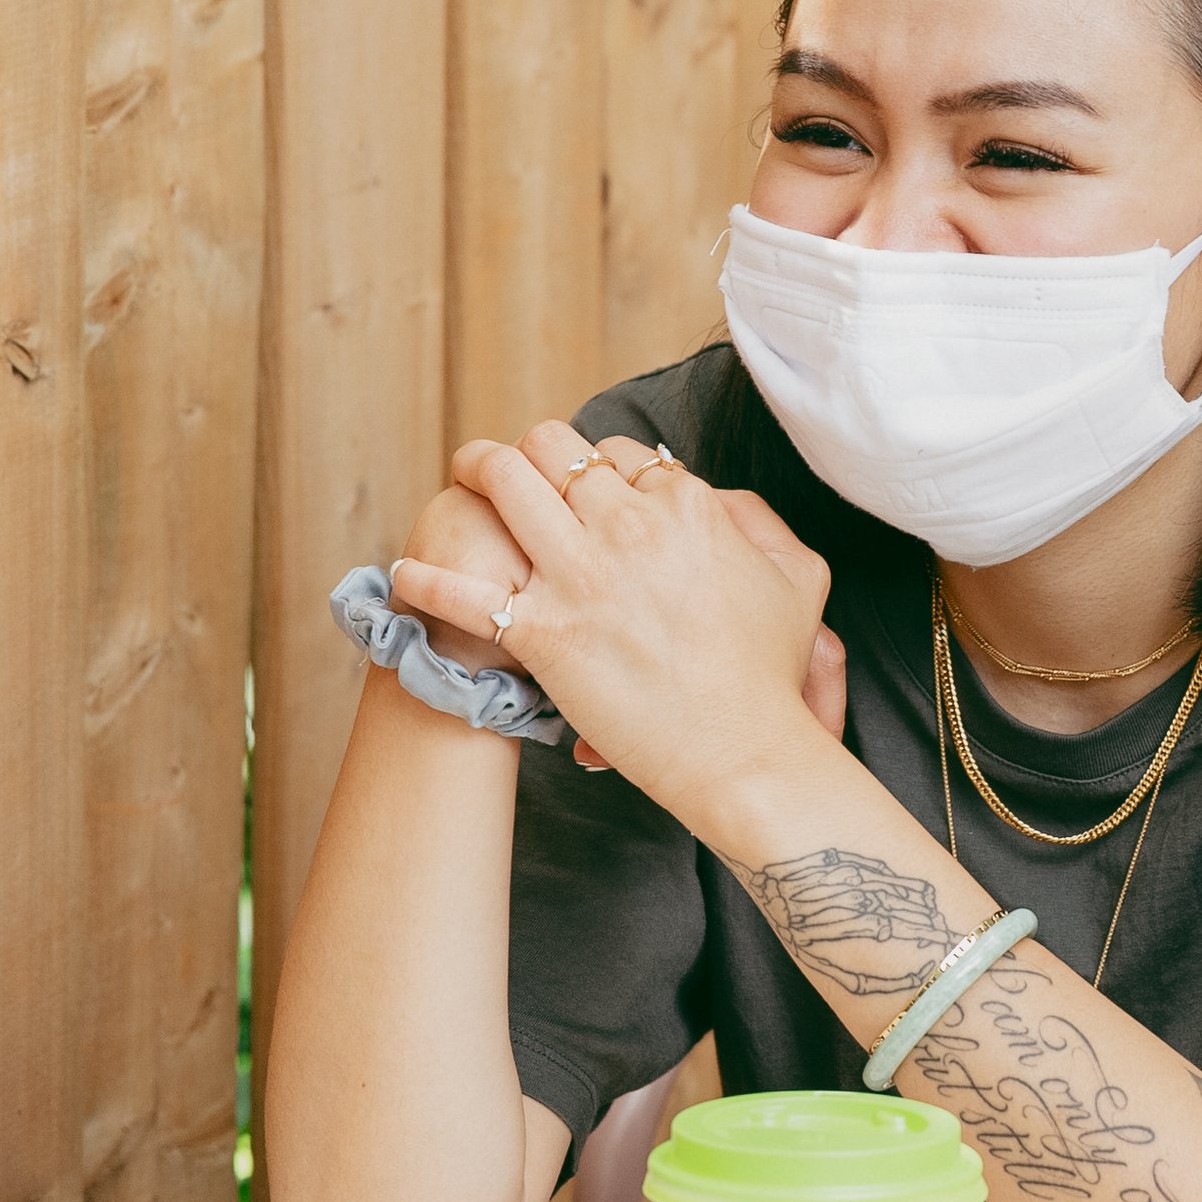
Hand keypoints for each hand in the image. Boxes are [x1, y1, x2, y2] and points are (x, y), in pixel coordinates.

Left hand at [393, 423, 844, 812]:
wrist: (745, 752)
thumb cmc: (772, 676)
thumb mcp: (798, 578)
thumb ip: (759, 525)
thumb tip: (714, 498)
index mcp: (687, 505)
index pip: (618, 452)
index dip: (594, 466)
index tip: (582, 489)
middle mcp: (628, 526)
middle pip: (553, 449)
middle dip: (527, 451)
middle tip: (508, 467)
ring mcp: (582, 577)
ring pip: (504, 482)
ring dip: (474, 472)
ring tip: (461, 482)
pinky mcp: (544, 634)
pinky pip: (463, 590)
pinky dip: (425, 577)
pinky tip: (403, 574)